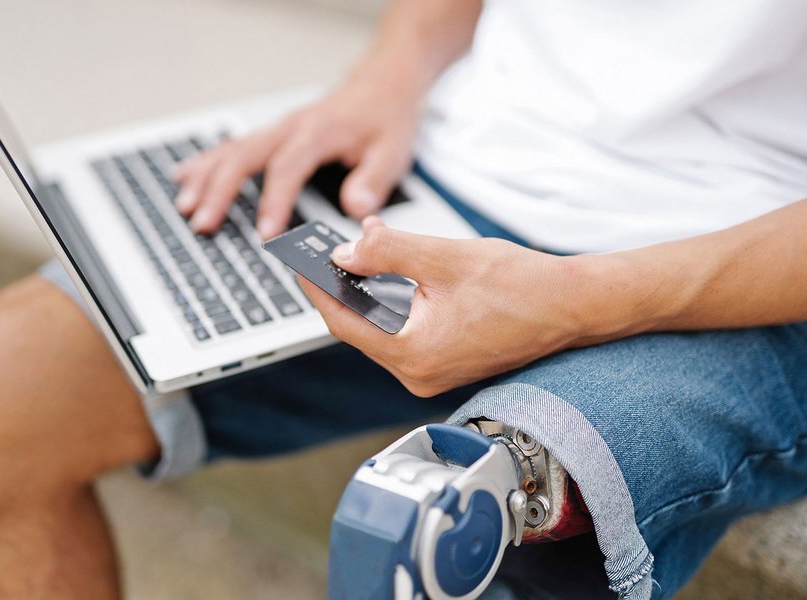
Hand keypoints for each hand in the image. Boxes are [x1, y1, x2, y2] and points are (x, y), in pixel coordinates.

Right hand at [173, 77, 421, 238]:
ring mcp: (278, 129)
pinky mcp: (273, 133)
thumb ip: (373, 181)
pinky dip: (207, 162)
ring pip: (231, 150)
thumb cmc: (385, 117)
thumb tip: (354, 209)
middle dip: (219, 191)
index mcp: (318, 133)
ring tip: (185, 206)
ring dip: (205, 178)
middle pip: (244, 157)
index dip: (273, 202)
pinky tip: (185, 176)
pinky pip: (233, 146)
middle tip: (203, 223)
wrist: (382, 84)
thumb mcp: (393, 151)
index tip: (265, 234)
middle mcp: (291, 128)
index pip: (287, 168)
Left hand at [298, 218, 593, 396]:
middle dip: (343, 288)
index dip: (317, 289)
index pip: (343, 322)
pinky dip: (392, 307)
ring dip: (368, 296)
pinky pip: (404, 336)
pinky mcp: (446, 364)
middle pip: (360, 329)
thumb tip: (345, 252)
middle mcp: (419, 375)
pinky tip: (390, 278)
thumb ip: (387, 252)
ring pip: (381, 332)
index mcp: (413, 355)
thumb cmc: (520, 285)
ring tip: (355, 258)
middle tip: (325, 254)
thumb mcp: (443, 257)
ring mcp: (433, 374)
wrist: (572, 306)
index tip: (298, 264)